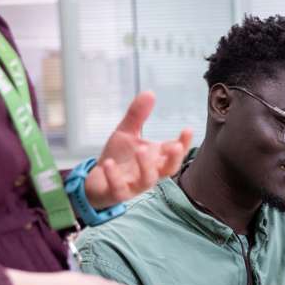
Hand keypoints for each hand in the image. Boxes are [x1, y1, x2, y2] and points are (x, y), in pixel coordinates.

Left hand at [84, 91, 193, 208]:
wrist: (97, 181)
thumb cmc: (119, 158)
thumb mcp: (127, 133)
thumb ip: (138, 116)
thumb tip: (150, 92)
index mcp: (156, 159)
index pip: (175, 152)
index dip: (184, 143)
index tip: (187, 129)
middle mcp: (150, 172)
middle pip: (169, 169)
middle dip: (173, 158)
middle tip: (174, 146)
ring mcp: (135, 184)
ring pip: (147, 180)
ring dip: (146, 166)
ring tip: (140, 150)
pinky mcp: (118, 193)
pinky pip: (119, 188)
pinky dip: (114, 177)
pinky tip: (109, 163)